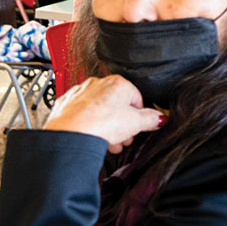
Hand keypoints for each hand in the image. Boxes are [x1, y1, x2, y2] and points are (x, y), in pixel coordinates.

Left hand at [44, 76, 164, 153]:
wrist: (70, 133)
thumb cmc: (99, 124)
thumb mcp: (135, 124)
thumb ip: (151, 119)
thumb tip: (159, 118)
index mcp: (117, 83)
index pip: (136, 98)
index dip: (139, 117)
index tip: (137, 128)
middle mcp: (98, 84)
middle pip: (116, 106)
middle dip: (122, 125)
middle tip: (124, 138)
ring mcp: (81, 93)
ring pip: (99, 111)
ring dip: (107, 128)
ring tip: (110, 143)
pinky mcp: (67, 104)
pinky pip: (83, 114)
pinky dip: (89, 125)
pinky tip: (93, 138)